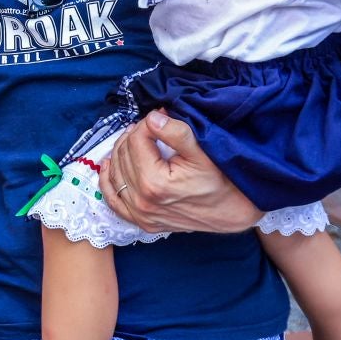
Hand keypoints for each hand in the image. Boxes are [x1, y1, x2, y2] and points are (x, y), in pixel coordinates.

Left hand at [102, 110, 264, 233]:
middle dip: (133, 135)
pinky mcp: (142, 222)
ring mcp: (140, 214)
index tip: (159, 117)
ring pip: (115, 173)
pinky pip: (113, 200)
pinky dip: (108, 181)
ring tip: (132, 140)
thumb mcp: (202, 151)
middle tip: (148, 126)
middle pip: (123, 154)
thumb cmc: (221, 180)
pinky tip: (109, 165)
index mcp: (154, 182)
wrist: (232, 211)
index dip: (146, 123)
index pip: (136, 140)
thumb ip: (175, 133)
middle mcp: (141, 200)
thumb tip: (152, 118)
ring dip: (120, 153)